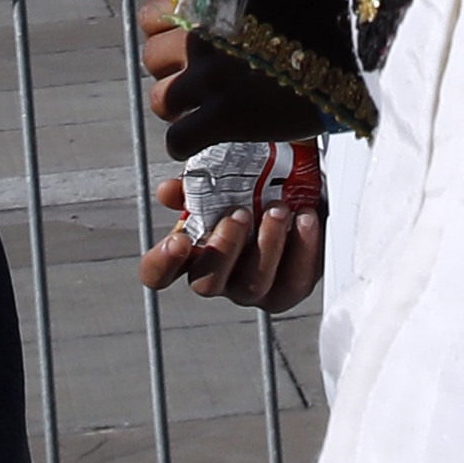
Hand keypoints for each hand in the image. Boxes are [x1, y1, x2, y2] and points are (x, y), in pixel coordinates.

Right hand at [137, 146, 325, 311]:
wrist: (299, 187)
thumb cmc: (252, 183)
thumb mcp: (222, 174)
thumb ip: (194, 181)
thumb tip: (170, 191)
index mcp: (192, 251)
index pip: (158, 273)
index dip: (161, 264)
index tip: (179, 240)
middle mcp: (218, 275)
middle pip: (206, 283)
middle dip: (223, 248)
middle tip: (240, 213)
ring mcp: (254, 287)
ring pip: (253, 285)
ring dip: (266, 245)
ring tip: (278, 209)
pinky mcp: (290, 288)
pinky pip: (294, 281)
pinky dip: (302, 248)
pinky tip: (305, 218)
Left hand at [138, 0, 329, 157]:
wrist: (352, 62)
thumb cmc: (319, 30)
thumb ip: (235, 5)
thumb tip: (215, 12)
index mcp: (213, 4)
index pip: (151, 18)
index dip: (163, 33)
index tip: (181, 41)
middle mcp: (205, 38)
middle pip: (153, 61)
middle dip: (172, 72)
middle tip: (199, 81)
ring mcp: (212, 79)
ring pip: (161, 101)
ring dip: (179, 108)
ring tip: (205, 109)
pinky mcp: (225, 118)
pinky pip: (177, 140)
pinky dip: (186, 143)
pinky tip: (207, 137)